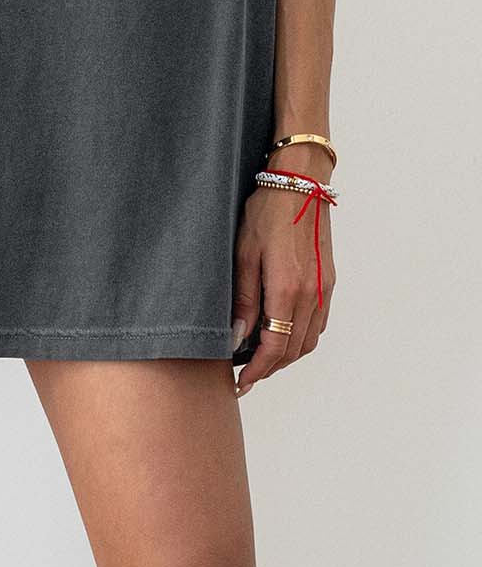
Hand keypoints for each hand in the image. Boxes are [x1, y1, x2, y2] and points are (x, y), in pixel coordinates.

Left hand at [231, 149, 336, 396]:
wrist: (300, 183)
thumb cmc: (267, 211)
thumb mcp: (244, 253)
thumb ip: (244, 299)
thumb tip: (238, 336)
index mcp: (288, 289)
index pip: (275, 347)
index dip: (257, 371)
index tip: (240, 383)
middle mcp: (312, 294)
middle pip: (294, 350)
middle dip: (269, 369)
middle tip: (245, 376)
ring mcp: (325, 289)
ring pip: (309, 341)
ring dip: (286, 357)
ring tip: (260, 360)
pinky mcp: (329, 281)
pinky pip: (318, 324)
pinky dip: (301, 339)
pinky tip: (282, 335)